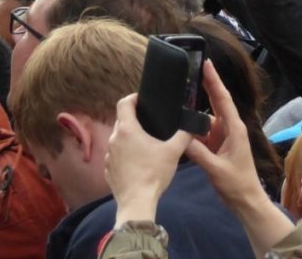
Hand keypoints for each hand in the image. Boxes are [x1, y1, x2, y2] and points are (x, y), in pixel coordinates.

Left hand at [106, 93, 192, 224]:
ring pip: (118, 139)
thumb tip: (193, 125)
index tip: (142, 100)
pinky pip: (115, 155)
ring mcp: (109, 155)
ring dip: (128, 138)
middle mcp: (114, 139)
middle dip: (133, 118)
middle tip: (148, 123)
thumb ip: (184, 135)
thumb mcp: (173, 152)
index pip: (123, 103)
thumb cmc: (154, 173)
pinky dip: (124, 154)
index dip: (133, 98)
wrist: (137, 203)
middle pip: (121, 120)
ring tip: (144, 144)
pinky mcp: (108, 170)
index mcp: (127, 129)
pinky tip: (136, 163)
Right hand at [185, 61, 265, 212]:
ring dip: (195, 109)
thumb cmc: (237, 184)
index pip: (222, 99)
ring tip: (179, 95)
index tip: (206, 63)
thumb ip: (198, 153)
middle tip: (193, 66)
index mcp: (234, 129)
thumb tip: (180, 138)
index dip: (214, 81)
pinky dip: (193, 127)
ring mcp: (223, 136)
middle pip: (216, 101)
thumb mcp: (216, 169)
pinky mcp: (217, 145)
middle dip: (206, 84)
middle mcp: (229, 128)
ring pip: (206, 117)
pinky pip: (202, 131)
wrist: (246, 202)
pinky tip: (180, 122)